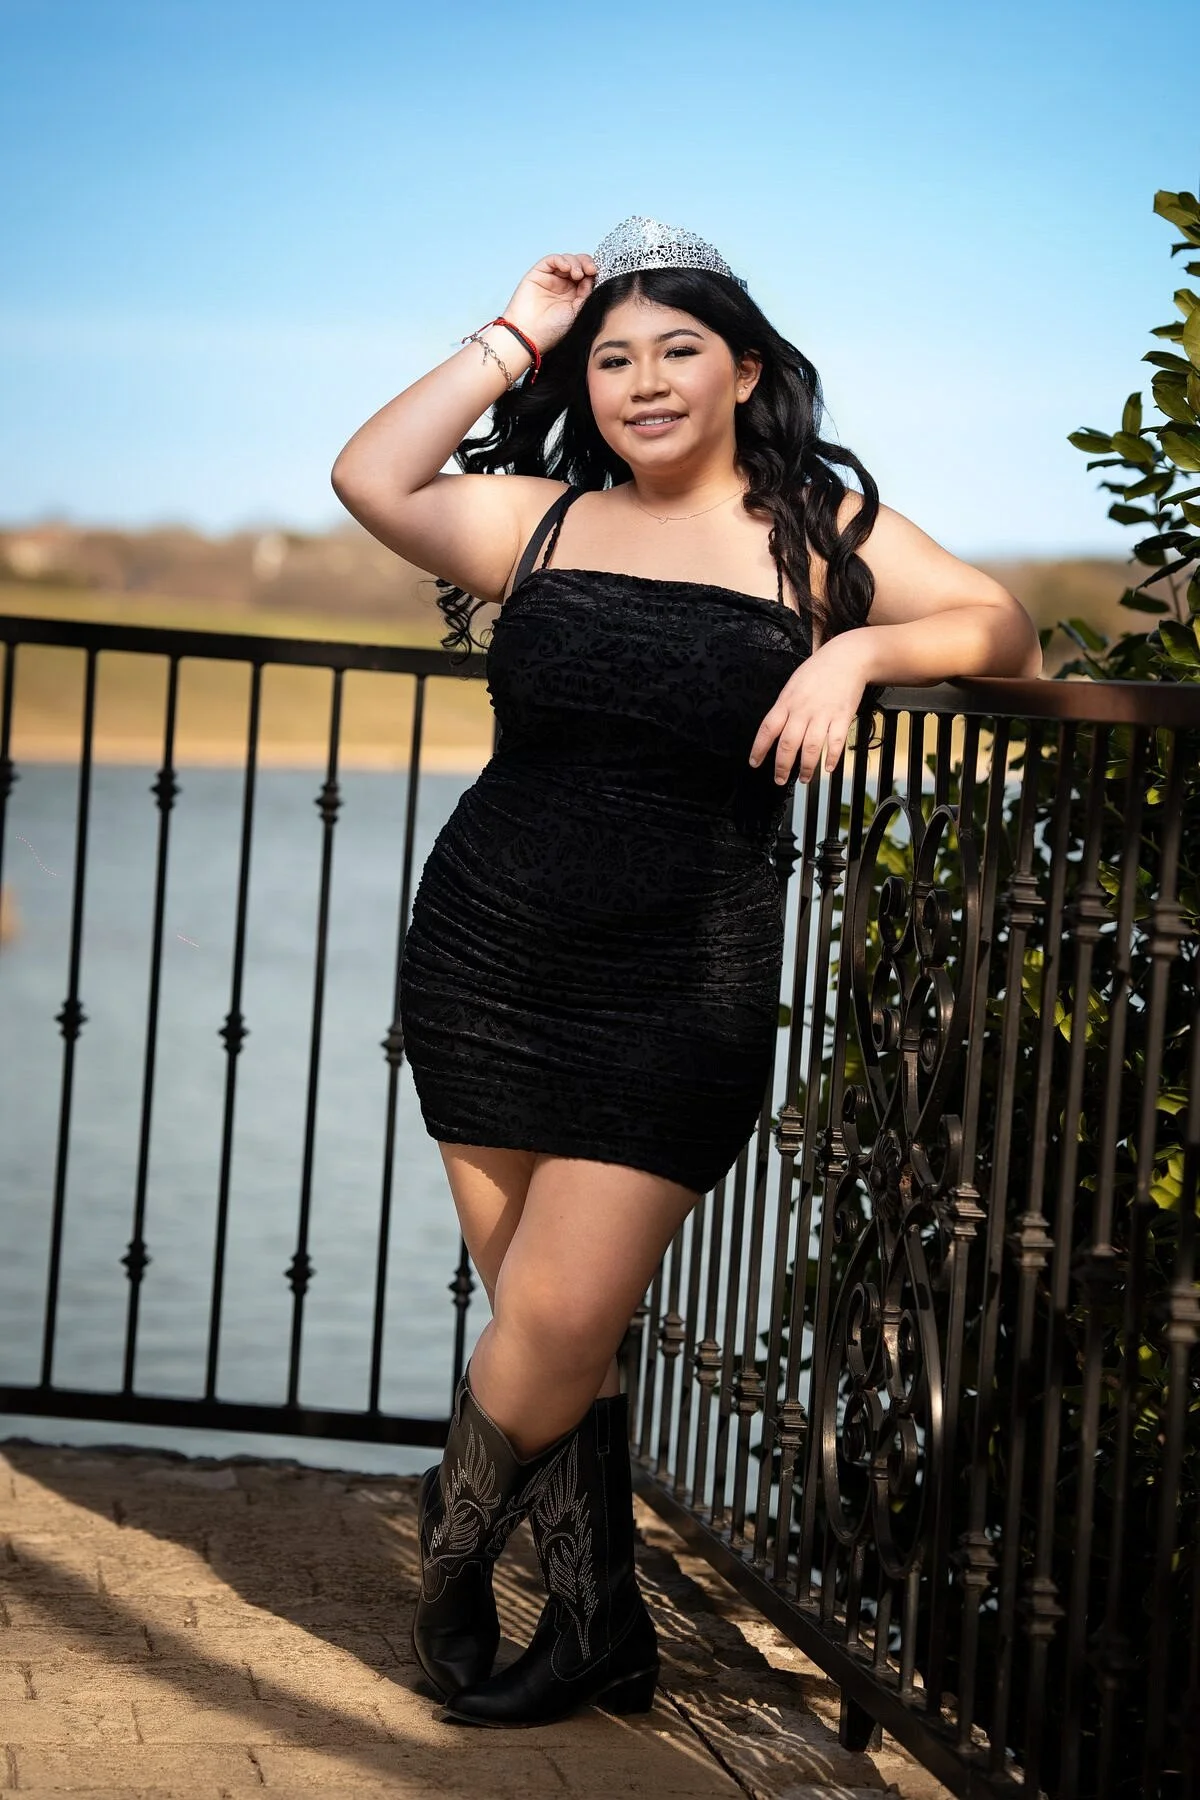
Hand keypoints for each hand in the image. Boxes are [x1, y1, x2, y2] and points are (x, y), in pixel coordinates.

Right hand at [501, 253, 596, 354]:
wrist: (530, 335)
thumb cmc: (552, 330)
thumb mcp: (578, 313)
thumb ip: (587, 295)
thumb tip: (593, 279)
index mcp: (575, 296)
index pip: (587, 276)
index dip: (593, 273)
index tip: (596, 275)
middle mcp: (563, 286)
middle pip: (579, 264)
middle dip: (586, 264)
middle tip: (590, 270)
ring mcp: (551, 279)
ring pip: (567, 260)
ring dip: (575, 263)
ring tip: (577, 274)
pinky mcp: (539, 274)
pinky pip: (551, 260)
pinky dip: (561, 260)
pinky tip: (566, 268)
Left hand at [748, 632, 872, 784]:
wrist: (847, 658)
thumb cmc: (818, 671)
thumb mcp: (792, 686)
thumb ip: (784, 708)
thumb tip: (774, 731)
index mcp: (787, 702)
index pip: (767, 729)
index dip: (759, 749)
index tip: (754, 763)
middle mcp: (802, 710)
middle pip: (788, 744)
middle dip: (782, 766)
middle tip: (779, 779)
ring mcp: (823, 714)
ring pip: (810, 748)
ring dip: (806, 768)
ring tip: (804, 779)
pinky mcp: (842, 717)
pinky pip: (836, 742)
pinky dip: (832, 758)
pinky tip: (828, 768)